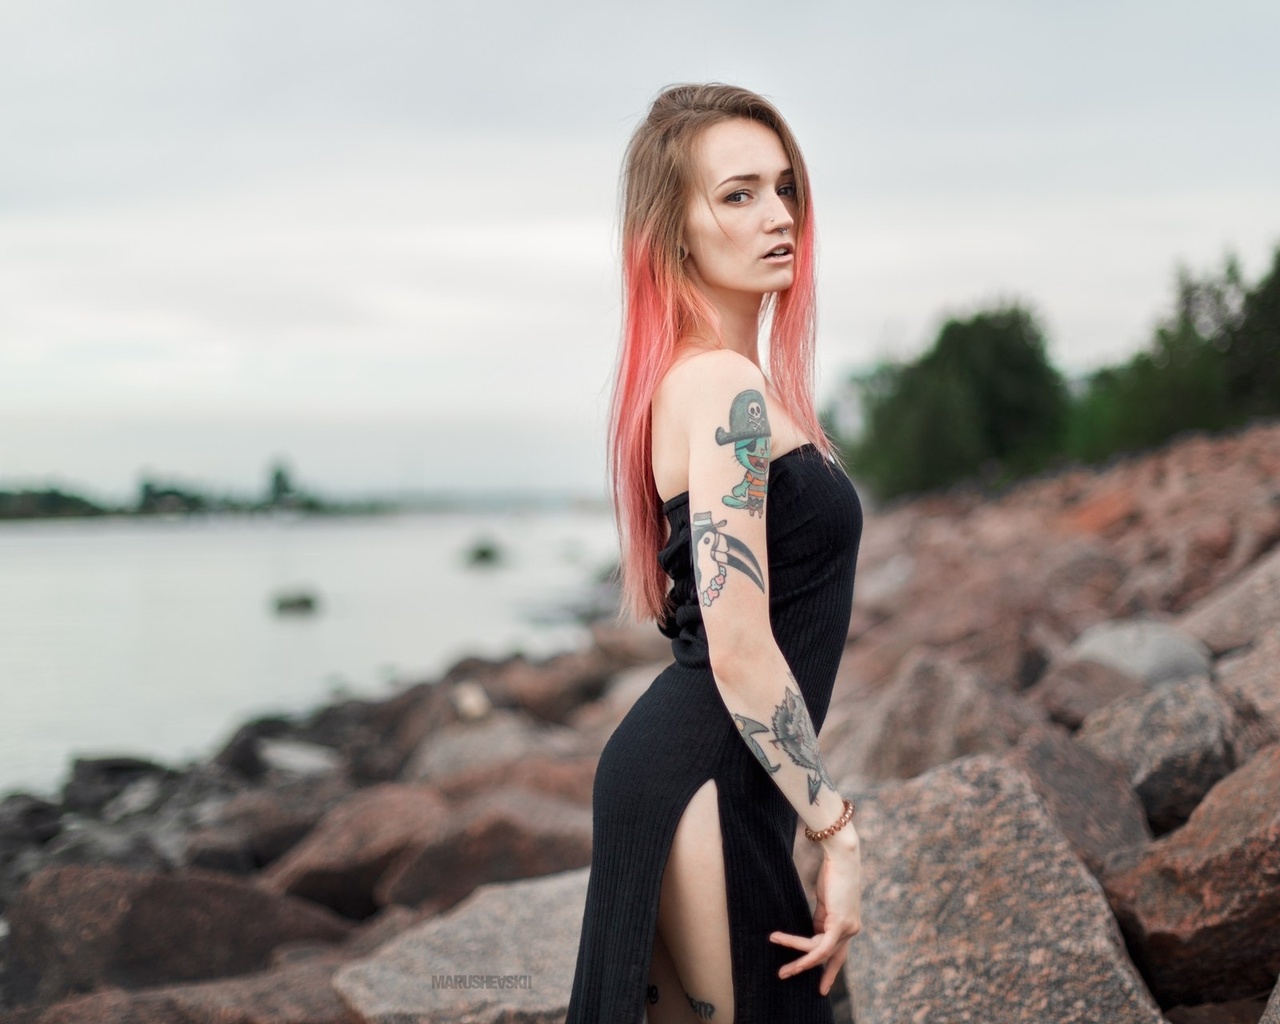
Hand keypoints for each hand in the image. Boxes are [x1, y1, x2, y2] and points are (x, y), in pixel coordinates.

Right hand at [769, 833, 861, 995]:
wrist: (840, 856)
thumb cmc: (832, 871)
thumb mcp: (825, 901)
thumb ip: (822, 918)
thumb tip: (813, 932)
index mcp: (848, 924)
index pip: (838, 952)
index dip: (830, 969)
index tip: (822, 985)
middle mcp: (851, 930)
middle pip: (832, 958)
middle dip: (817, 973)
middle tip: (799, 982)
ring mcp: (848, 929)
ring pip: (820, 953)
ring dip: (798, 961)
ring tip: (781, 968)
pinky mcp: (840, 924)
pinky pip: (820, 946)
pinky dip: (801, 949)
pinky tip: (784, 946)